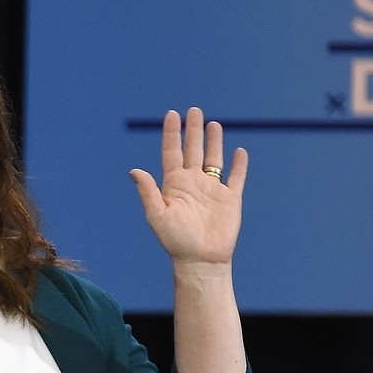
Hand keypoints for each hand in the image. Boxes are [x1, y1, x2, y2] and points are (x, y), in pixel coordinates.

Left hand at [129, 107, 247, 273]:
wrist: (200, 261)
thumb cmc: (176, 241)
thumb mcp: (157, 215)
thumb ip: (148, 192)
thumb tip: (134, 170)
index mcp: (174, 185)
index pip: (172, 153)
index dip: (171, 134)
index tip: (171, 114)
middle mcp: (193, 184)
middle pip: (193, 150)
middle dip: (193, 131)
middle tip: (194, 111)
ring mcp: (212, 190)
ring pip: (213, 159)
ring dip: (214, 142)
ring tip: (213, 124)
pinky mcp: (230, 199)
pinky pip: (235, 178)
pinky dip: (239, 165)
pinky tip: (239, 152)